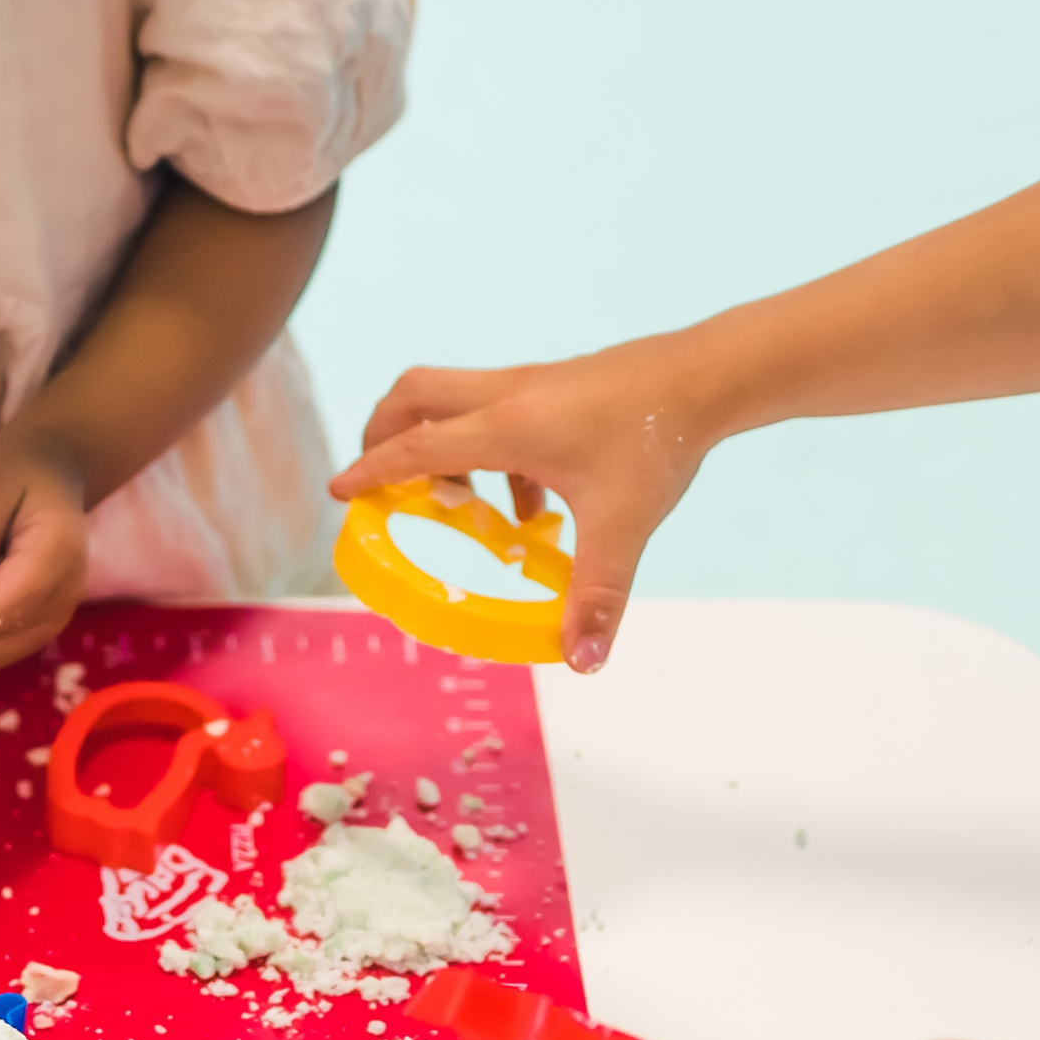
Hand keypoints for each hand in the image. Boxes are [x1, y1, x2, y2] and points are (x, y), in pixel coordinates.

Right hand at [337, 337, 719, 672]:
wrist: (701, 379)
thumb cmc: (655, 442)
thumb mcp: (622, 527)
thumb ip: (597, 595)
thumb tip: (581, 660)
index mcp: (504, 428)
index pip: (415, 448)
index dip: (370, 471)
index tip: (338, 492)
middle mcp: (504, 397)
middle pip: (411, 396)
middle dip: (382, 434)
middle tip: (378, 480)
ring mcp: (528, 385)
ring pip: (452, 399)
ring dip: (438, 444)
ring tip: (460, 505)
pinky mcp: (552, 386)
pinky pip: (496, 412)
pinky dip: (491, 454)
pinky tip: (535, 505)